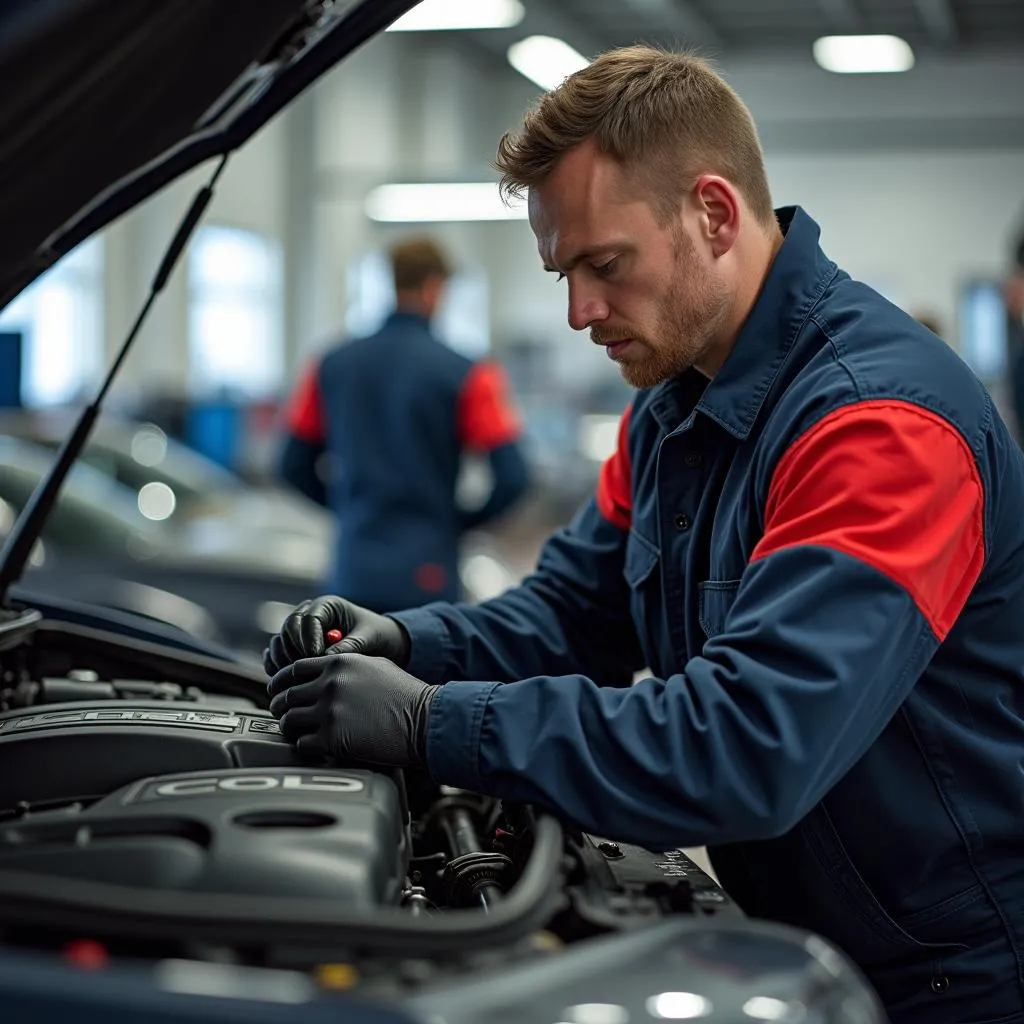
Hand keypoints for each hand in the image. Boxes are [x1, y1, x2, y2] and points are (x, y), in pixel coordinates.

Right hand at [263, 595, 409, 674]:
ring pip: (279, 642)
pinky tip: (287, 680)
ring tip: (300, 677)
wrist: (380, 644)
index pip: (308, 617)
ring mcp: (299, 633)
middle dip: (295, 650)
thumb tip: (324, 659)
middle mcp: (309, 615)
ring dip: (284, 660)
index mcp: (327, 606)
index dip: (309, 638)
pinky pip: (275, 656)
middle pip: (288, 629)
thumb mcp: (368, 637)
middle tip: (306, 669)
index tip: (315, 656)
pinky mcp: (293, 650)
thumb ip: (349, 645)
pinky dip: (277, 667)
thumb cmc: (377, 635)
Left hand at [268, 653, 439, 766]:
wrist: (424, 720)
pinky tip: (314, 747)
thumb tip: (324, 675)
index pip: (293, 668)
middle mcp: (329, 684)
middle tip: (283, 715)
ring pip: (288, 720)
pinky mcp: (332, 738)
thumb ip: (344, 668)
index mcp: (338, 663)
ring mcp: (329, 711)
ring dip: (290, 729)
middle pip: (285, 695)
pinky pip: (301, 744)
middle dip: (279, 707)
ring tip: (297, 733)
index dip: (281, 681)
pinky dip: (304, 747)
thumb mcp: (374, 666)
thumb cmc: (406, 696)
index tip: (278, 691)